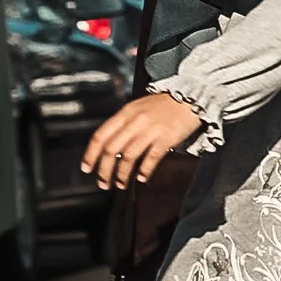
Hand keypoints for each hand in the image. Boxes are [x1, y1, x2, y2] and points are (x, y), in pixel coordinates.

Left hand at [82, 92, 202, 188]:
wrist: (193, 96)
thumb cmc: (165, 104)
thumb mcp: (138, 108)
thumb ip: (124, 124)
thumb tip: (110, 146)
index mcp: (125, 113)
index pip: (100, 136)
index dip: (90, 155)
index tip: (87, 169)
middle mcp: (135, 121)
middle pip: (111, 150)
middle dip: (104, 170)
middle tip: (103, 183)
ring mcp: (151, 130)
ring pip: (128, 156)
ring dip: (122, 174)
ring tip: (121, 184)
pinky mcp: (167, 138)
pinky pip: (151, 158)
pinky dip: (144, 170)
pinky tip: (142, 178)